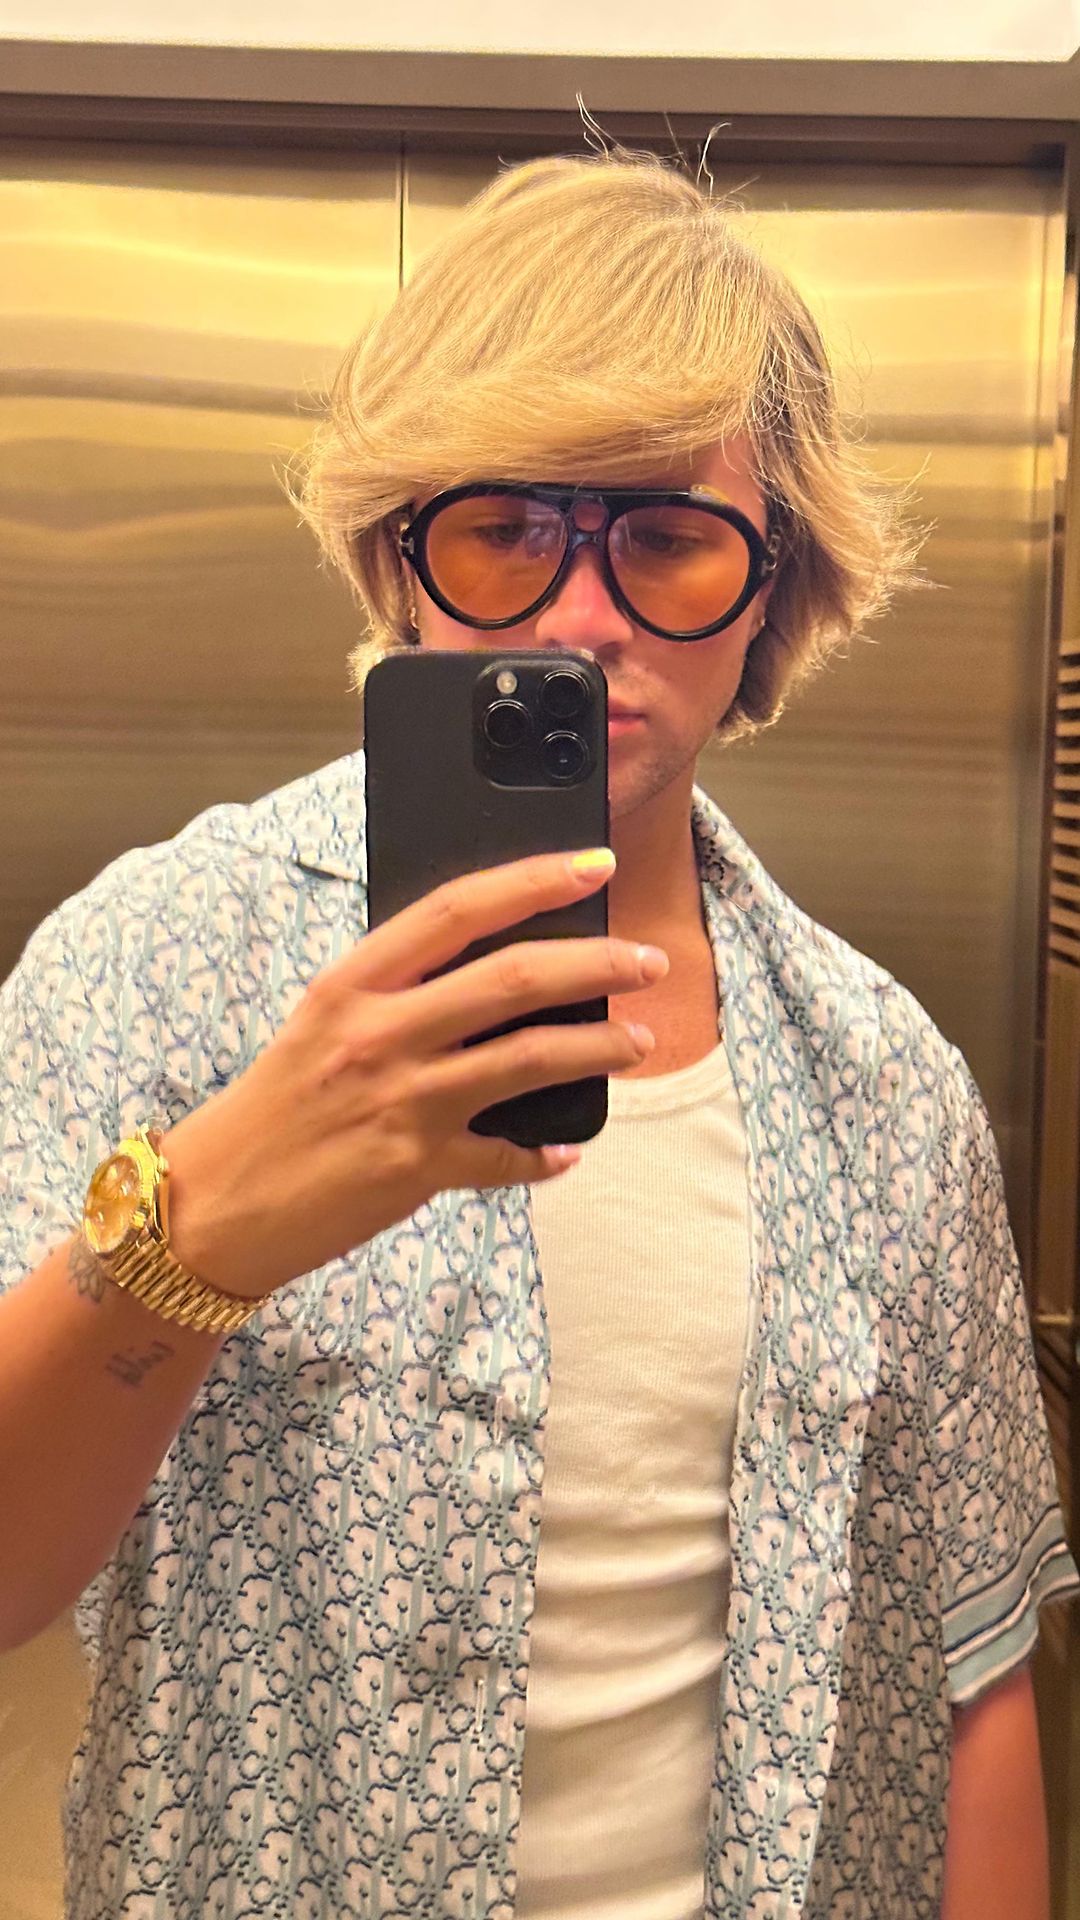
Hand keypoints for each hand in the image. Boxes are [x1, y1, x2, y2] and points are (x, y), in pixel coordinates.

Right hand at [160, 849, 665, 1300]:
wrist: (216, 1203)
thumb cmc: (273, 1106)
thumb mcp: (321, 1023)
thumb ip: (394, 990)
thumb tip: (491, 965)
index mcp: (353, 984)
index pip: (458, 910)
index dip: (535, 880)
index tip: (593, 865)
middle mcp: (380, 1034)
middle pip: (515, 979)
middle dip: (598, 964)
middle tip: (647, 961)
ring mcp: (402, 1101)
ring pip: (530, 1059)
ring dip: (598, 1048)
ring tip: (637, 1042)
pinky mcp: (416, 1168)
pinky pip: (506, 1157)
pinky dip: (544, 1155)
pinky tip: (565, 1152)